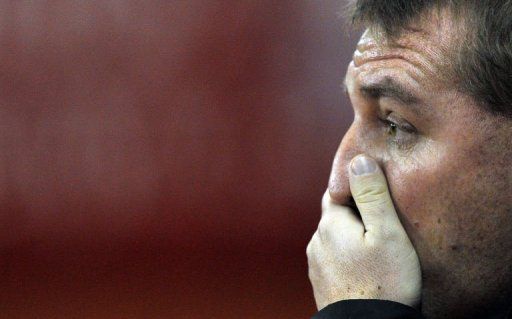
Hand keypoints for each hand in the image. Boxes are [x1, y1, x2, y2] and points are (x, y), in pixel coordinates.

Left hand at [307, 154, 421, 309]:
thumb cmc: (384, 282)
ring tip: (374, 244)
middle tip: (380, 219)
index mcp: (331, 224)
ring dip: (350, 236)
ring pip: (334, 238)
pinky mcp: (321, 283)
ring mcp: (316, 264)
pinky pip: (334, 259)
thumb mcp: (386, 233)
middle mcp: (317, 241)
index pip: (336, 191)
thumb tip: (358, 160)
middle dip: (354, 212)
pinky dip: (346, 256)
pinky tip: (363, 265)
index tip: (372, 189)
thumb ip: (372, 195)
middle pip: (335, 215)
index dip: (354, 187)